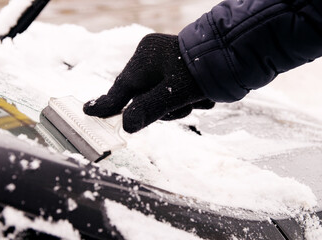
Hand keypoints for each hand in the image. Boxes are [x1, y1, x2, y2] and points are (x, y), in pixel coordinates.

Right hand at [83, 33, 214, 132]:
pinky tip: (202, 95)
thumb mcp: (174, 93)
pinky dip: (186, 100)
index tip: (88, 111)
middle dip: (162, 108)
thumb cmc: (202, 71)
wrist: (236, 55)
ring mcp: (164, 66)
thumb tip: (126, 126)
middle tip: (180, 106)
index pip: (121, 88)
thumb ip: (148, 109)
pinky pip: (172, 94)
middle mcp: (151, 60)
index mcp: (144, 59)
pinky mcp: (177, 72)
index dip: (106, 103)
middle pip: (142, 97)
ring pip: (159, 99)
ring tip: (198, 98)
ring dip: (178, 106)